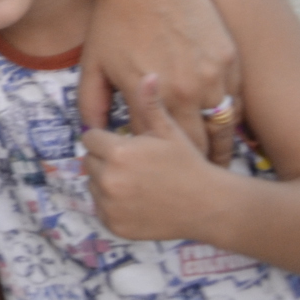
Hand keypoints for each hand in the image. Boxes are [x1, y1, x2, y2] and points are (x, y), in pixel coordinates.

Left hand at [81, 0, 240, 163]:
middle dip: (195, 165)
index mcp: (148, 96)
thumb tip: (90, 135)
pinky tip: (226, 128)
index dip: (162, 164)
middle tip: (196, 182)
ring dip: (219, 147)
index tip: (163, 177)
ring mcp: (212, 75)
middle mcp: (184, 90)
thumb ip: (90, 104)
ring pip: (223, 127)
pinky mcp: (230, 60)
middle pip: (198, 145)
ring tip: (216, 164)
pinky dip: (230, 117)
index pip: (160, 147)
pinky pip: (236, 101)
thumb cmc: (113, 20)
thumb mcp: (92, 64)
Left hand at [83, 74, 228, 243]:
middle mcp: (108, 180)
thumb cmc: (189, 164)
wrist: (210, 206)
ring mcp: (110, 206)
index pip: (90, 138)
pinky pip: (101, 208)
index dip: (107, 139)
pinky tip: (138, 199)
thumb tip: (148, 74)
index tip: (126, 143)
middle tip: (135, 164)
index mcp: (117, 153)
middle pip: (89, 160)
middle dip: (106, 159)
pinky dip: (113, 205)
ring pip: (93, 184)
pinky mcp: (114, 226)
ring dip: (107, 181)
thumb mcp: (169, 131)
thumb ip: (150, 104)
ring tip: (138, 181)